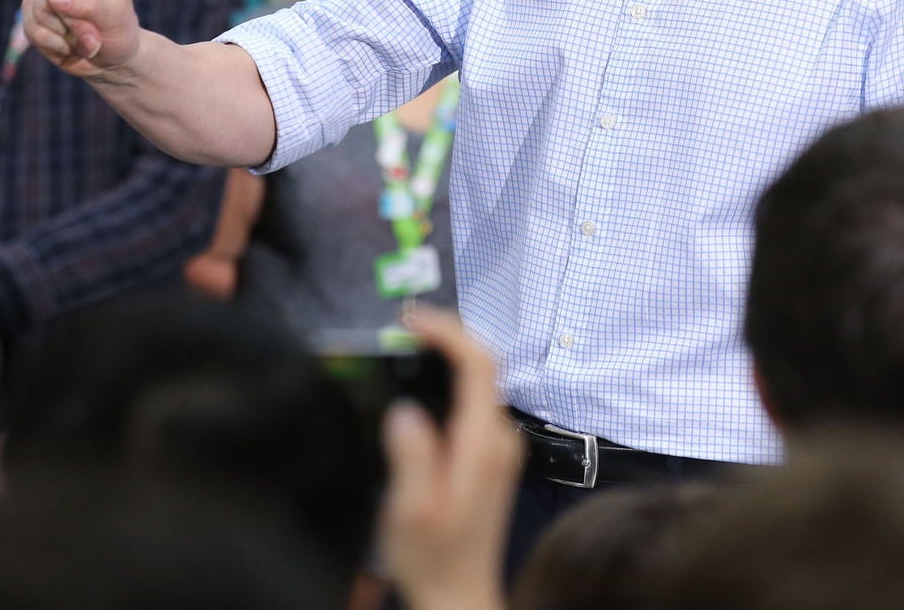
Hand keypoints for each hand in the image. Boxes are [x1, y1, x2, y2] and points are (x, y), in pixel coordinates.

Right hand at [23, 0, 141, 80]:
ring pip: (39, 8)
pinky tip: (67, 47)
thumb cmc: (119, 30)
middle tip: (94, 36)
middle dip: (72, 18)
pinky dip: (51, 44)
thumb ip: (88, 4)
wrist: (109, 58)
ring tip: (85, 42)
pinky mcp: (32, 13)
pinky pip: (31, 27)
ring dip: (64, 34)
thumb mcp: (113, 18)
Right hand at [378, 308, 523, 609]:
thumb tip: (406, 410)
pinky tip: (423, 388)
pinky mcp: (491, 458)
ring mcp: (499, 448)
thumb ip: (411, 454)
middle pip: (483, 366)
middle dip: (447, 337)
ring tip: (410, 346)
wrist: (458, 594)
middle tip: (405, 326)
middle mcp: (499, 440)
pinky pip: (474, 403)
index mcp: (482, 445)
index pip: (478, 364)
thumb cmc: (433, 559)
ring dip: (449, 358)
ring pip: (479, 383)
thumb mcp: (410, 509)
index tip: (412, 320)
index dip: (448, 331)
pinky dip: (451, 383)